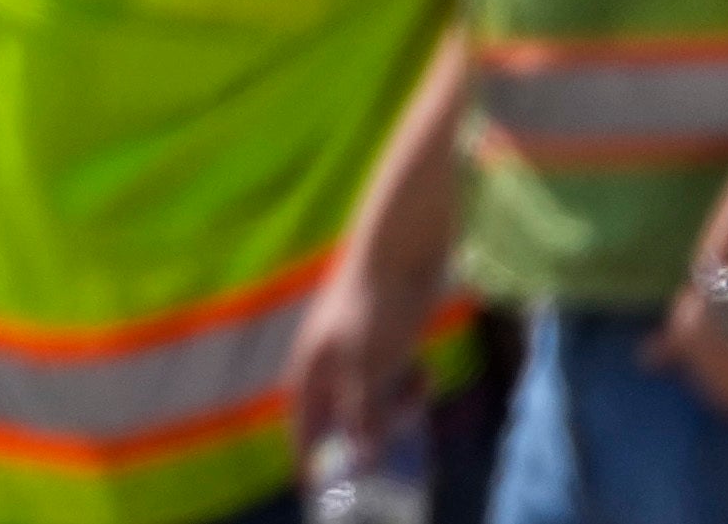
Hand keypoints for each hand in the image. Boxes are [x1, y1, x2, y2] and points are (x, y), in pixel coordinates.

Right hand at [282, 254, 403, 473]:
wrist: (404, 249)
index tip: (324, 478)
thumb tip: (361, 459)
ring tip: (420, 388)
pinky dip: (408, 382)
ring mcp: (357, 347)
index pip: (301, 418)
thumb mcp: (372, 369)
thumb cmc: (378, 307)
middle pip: (341, 412)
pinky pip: (392, 377)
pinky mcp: (384, 337)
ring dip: (397, 404)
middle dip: (370, 428)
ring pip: (372, 396)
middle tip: (400, 433)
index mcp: (312, 364)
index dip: (310, 449)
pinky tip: (425, 369)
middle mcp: (329, 359)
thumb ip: (364, 414)